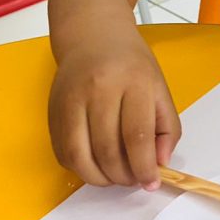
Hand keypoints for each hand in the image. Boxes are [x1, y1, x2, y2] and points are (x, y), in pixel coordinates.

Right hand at [48, 30, 180, 187]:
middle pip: (107, 149)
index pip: (137, 135)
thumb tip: (160, 164)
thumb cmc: (131, 64)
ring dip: (99, 178)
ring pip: (80, 156)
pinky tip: (96, 163)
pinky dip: (81, 168)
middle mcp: (99, 89)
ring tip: (115, 176)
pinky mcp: (52, 112)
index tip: (151, 182)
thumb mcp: (159, 88)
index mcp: (133, 81)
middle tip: (133, 180)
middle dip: (123, 176)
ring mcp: (71, 100)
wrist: (94, 37)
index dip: (145, 167)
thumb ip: (167, 127)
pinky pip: (64, 153)